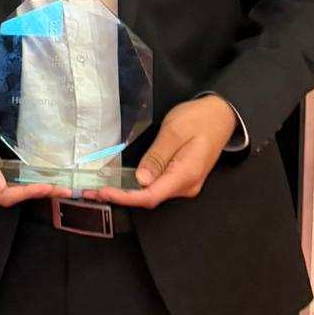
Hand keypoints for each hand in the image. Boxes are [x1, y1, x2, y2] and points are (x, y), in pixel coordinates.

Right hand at [0, 96, 71, 208]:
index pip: (2, 195)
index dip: (26, 193)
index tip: (47, 188)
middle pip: (8, 197)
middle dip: (34, 193)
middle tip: (60, 189)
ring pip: (9, 192)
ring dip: (31, 190)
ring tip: (55, 187)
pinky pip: (7, 184)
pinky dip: (24, 184)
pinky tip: (38, 181)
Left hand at [90, 95, 236, 209]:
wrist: (221, 115)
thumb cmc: (200, 119)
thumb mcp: (174, 132)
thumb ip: (157, 157)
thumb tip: (141, 179)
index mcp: (186, 175)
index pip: (150, 196)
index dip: (124, 197)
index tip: (103, 192)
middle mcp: (186, 186)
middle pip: (149, 199)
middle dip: (120, 197)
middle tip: (91, 192)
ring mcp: (185, 184)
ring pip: (152, 195)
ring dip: (126, 193)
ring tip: (100, 189)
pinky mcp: (181, 178)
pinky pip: (157, 187)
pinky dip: (136, 188)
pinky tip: (121, 184)